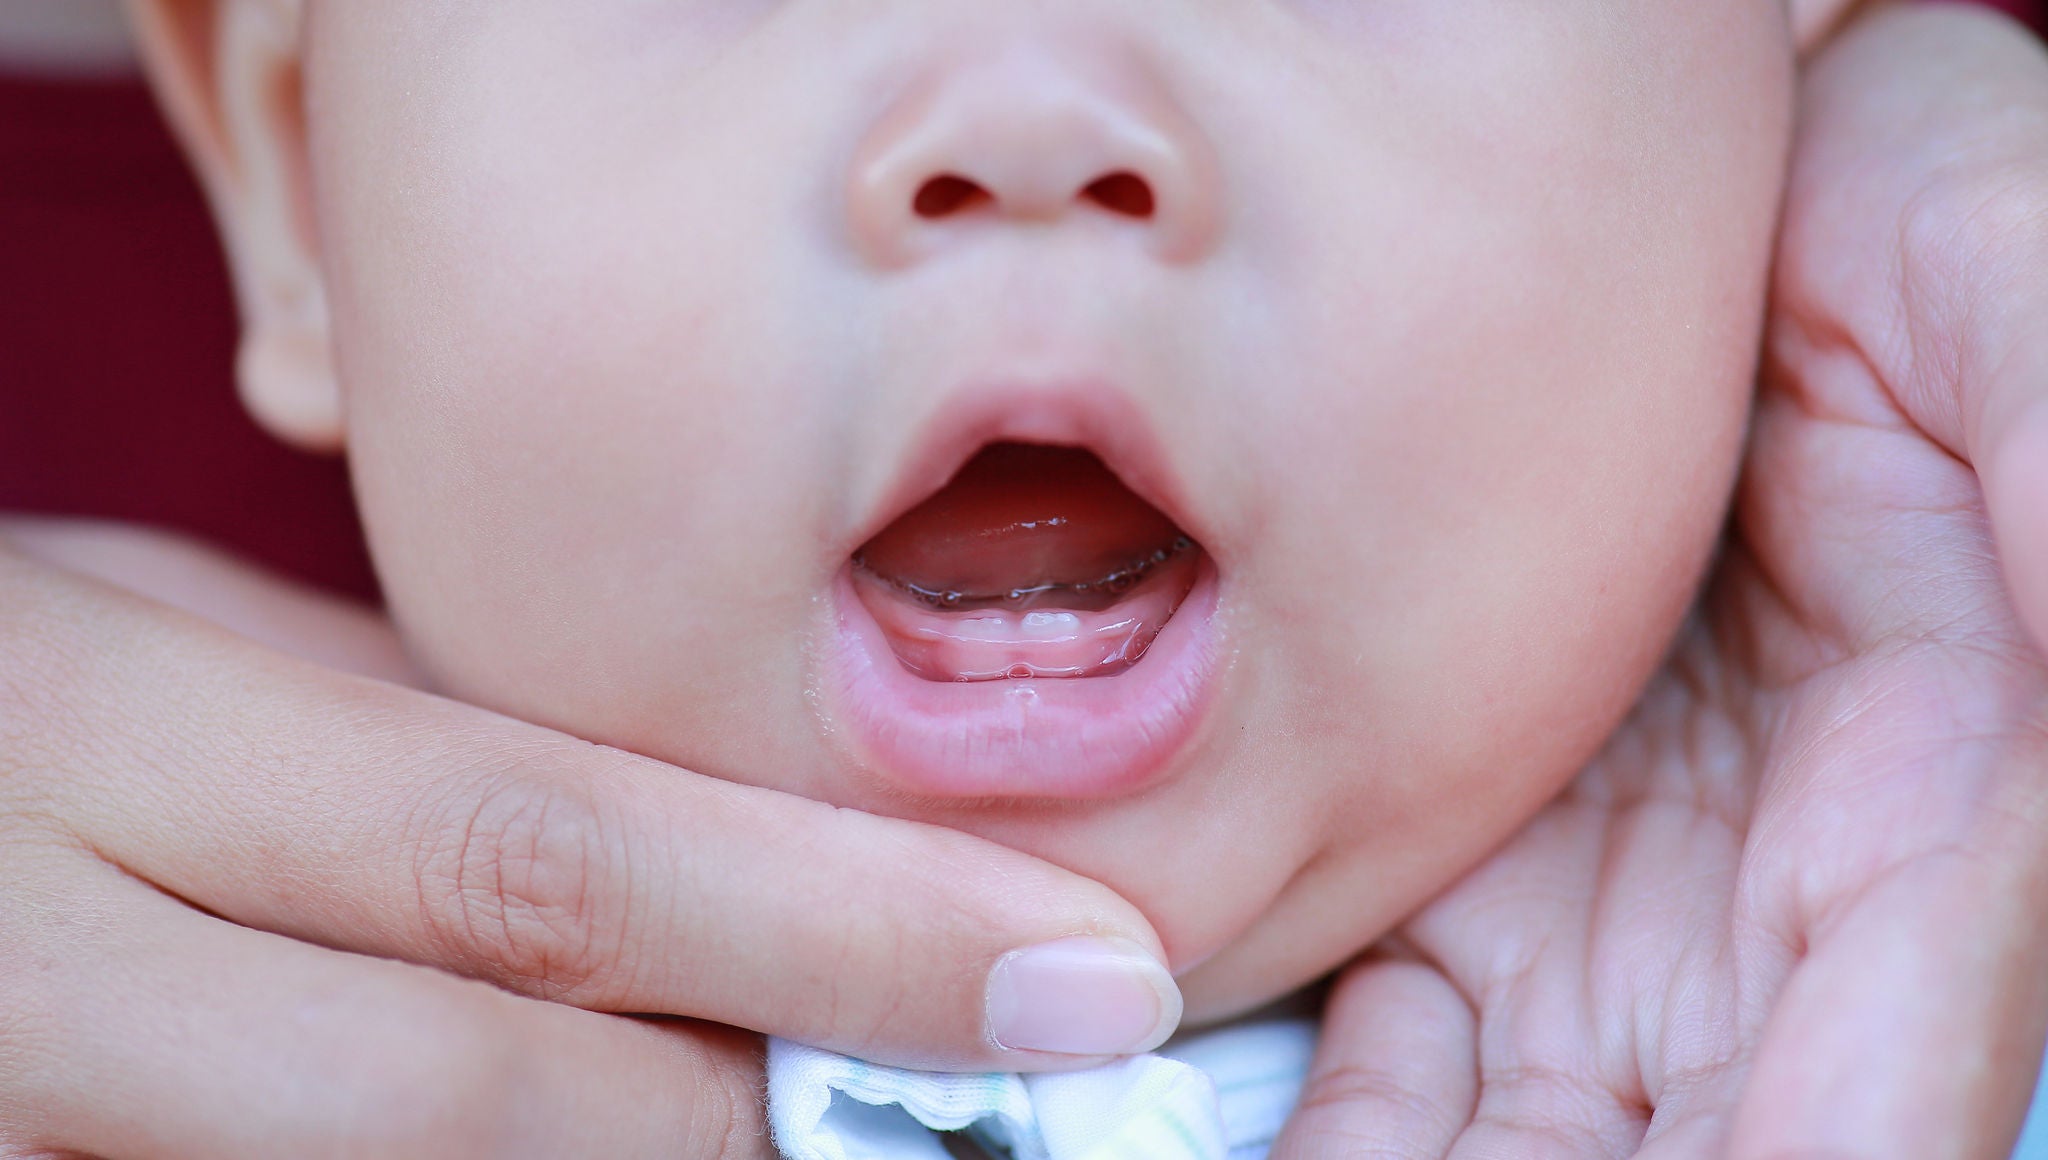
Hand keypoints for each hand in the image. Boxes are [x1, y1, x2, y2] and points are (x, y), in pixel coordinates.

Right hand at [0, 529, 1176, 1157]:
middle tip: (1042, 1102)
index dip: (838, 925)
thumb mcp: (180, 668)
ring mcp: (30, 1134)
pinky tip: (658, 1137)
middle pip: (502, 1086)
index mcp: (110, 761)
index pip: (544, 851)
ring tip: (872, 1137)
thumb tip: (715, 833)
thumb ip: (428, 753)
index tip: (1085, 969)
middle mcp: (53, 984)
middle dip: (794, 1119)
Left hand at [1276, 7, 2047, 1157]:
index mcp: (1941, 821)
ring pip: (1530, 1142)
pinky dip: (1347, 1135)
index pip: (1884, 1085)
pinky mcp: (1494, 880)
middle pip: (1690, 1159)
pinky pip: (1414, 1055)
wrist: (1733, 215)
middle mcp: (1783, 920)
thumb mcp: (2013, 325)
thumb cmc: (1907, 231)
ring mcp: (1626, 918)